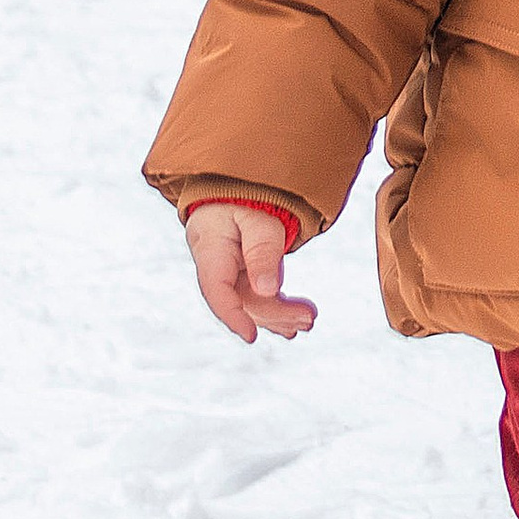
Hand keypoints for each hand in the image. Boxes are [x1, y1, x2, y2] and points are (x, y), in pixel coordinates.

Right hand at [186, 204, 317, 344]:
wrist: (239, 182)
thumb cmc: (247, 193)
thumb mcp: (259, 217)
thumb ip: (263, 251)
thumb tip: (269, 290)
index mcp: (210, 247)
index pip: (216, 290)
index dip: (232, 316)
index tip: (250, 336)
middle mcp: (215, 263)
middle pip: (241, 299)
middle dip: (274, 313)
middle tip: (308, 319)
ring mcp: (227, 269)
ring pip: (251, 301)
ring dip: (279, 314)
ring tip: (307, 321)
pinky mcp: (241, 270)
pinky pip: (256, 294)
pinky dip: (276, 307)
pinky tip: (294, 322)